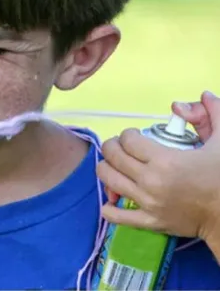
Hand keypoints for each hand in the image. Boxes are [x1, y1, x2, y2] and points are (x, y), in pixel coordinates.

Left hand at [96, 91, 219, 242]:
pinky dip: (109, 208)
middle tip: (121, 147)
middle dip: (112, 147)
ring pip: (109, 180)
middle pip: (113, 157)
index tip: (135, 135)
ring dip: (107, 169)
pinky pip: (118, 217)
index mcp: (165, 160)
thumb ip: (213, 114)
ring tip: (116, 166)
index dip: (128, 134)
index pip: (127, 140)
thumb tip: (204, 95)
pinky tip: (111, 199)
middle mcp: (151, 181)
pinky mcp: (149, 222)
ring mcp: (148, 202)